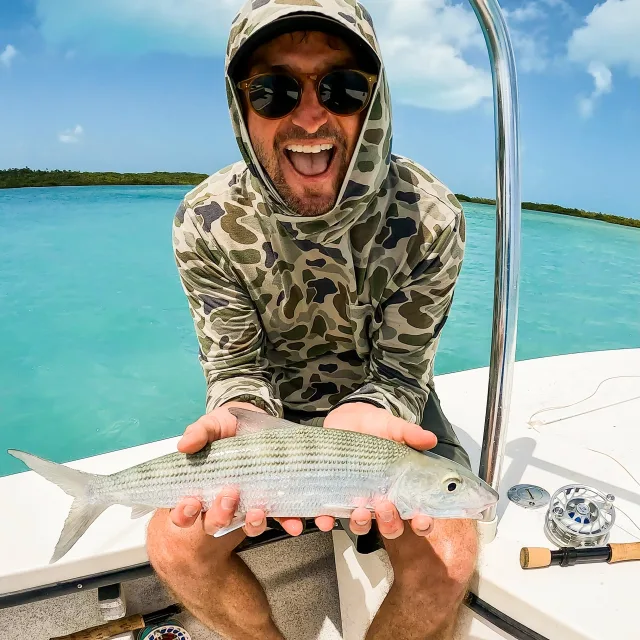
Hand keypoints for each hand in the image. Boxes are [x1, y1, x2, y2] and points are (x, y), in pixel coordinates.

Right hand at [169, 402, 306, 537]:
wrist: (257, 416)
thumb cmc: (227, 426)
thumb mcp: (211, 424)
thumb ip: (198, 433)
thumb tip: (184, 445)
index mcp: (203, 487)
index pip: (187, 511)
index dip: (184, 514)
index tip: (191, 502)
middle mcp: (225, 501)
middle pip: (216, 523)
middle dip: (219, 516)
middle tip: (228, 496)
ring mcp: (250, 502)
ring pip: (247, 525)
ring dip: (252, 524)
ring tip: (257, 512)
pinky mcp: (274, 499)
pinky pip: (280, 518)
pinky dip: (288, 523)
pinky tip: (293, 524)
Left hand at [322, 402, 437, 538]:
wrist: (348, 418)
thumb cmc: (376, 427)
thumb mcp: (394, 427)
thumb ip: (410, 434)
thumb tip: (429, 439)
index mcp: (401, 488)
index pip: (417, 515)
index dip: (422, 523)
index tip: (421, 519)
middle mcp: (382, 499)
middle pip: (391, 526)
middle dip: (390, 523)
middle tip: (386, 506)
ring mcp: (359, 499)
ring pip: (362, 525)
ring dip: (362, 524)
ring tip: (360, 510)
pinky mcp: (336, 495)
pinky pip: (330, 516)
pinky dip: (327, 520)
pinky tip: (326, 518)